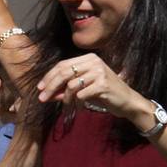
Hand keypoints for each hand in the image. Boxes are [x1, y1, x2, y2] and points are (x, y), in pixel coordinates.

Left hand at [35, 53, 150, 120]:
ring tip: (66, 106)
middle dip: (50, 87)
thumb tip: (45, 94)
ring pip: (71, 85)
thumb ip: (65, 89)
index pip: (62, 65)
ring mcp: (99, 72)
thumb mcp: (82, 89)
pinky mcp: (103, 84)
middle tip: (42, 98)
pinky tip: (79, 108)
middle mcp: (94, 62)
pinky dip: (77, 103)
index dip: (49, 77)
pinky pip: (81, 94)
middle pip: (64, 73)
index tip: (39, 88)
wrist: (126, 101)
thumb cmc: (103, 94)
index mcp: (88, 58)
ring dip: (65, 98)